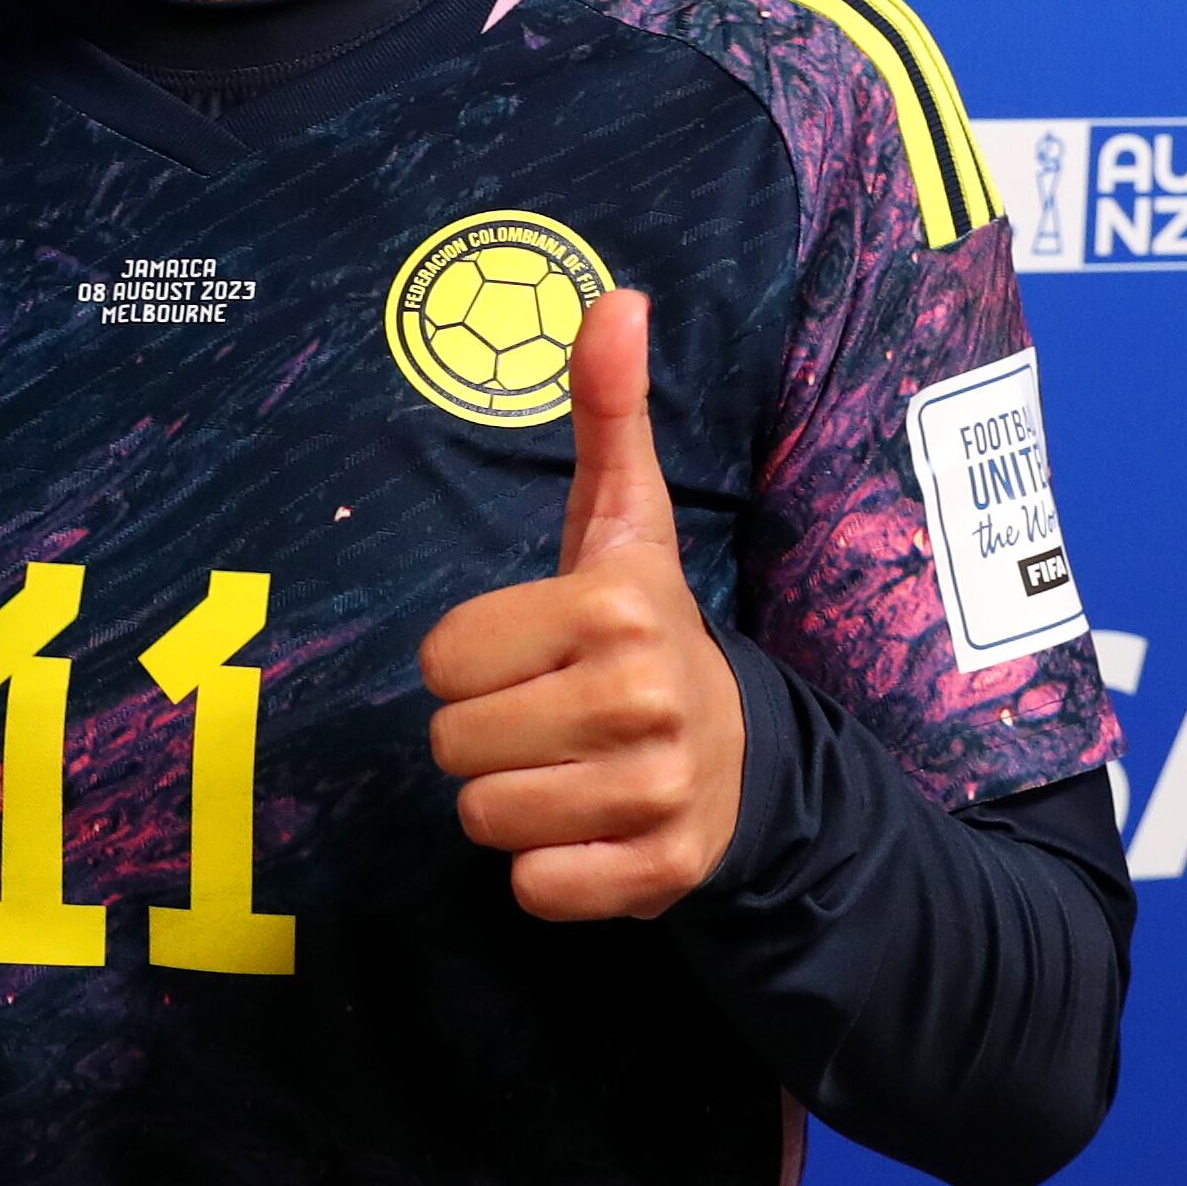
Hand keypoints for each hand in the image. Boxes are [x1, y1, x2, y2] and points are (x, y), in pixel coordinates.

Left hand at [419, 290, 746, 920]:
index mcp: (617, 605)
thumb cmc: (640, 629)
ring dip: (510, 802)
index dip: (472, 659)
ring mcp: (658, 793)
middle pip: (452, 743)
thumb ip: (607, 412)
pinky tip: (591, 831)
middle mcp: (643, 696)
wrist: (744, 758)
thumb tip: (618, 296)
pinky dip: (548, 872)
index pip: (442, 657)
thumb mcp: (621, 521)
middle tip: (547, 716)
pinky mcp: (661, 875)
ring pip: (483, 819)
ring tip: (566, 769)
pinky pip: (533, 889)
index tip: (533, 651)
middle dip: (483, 734)